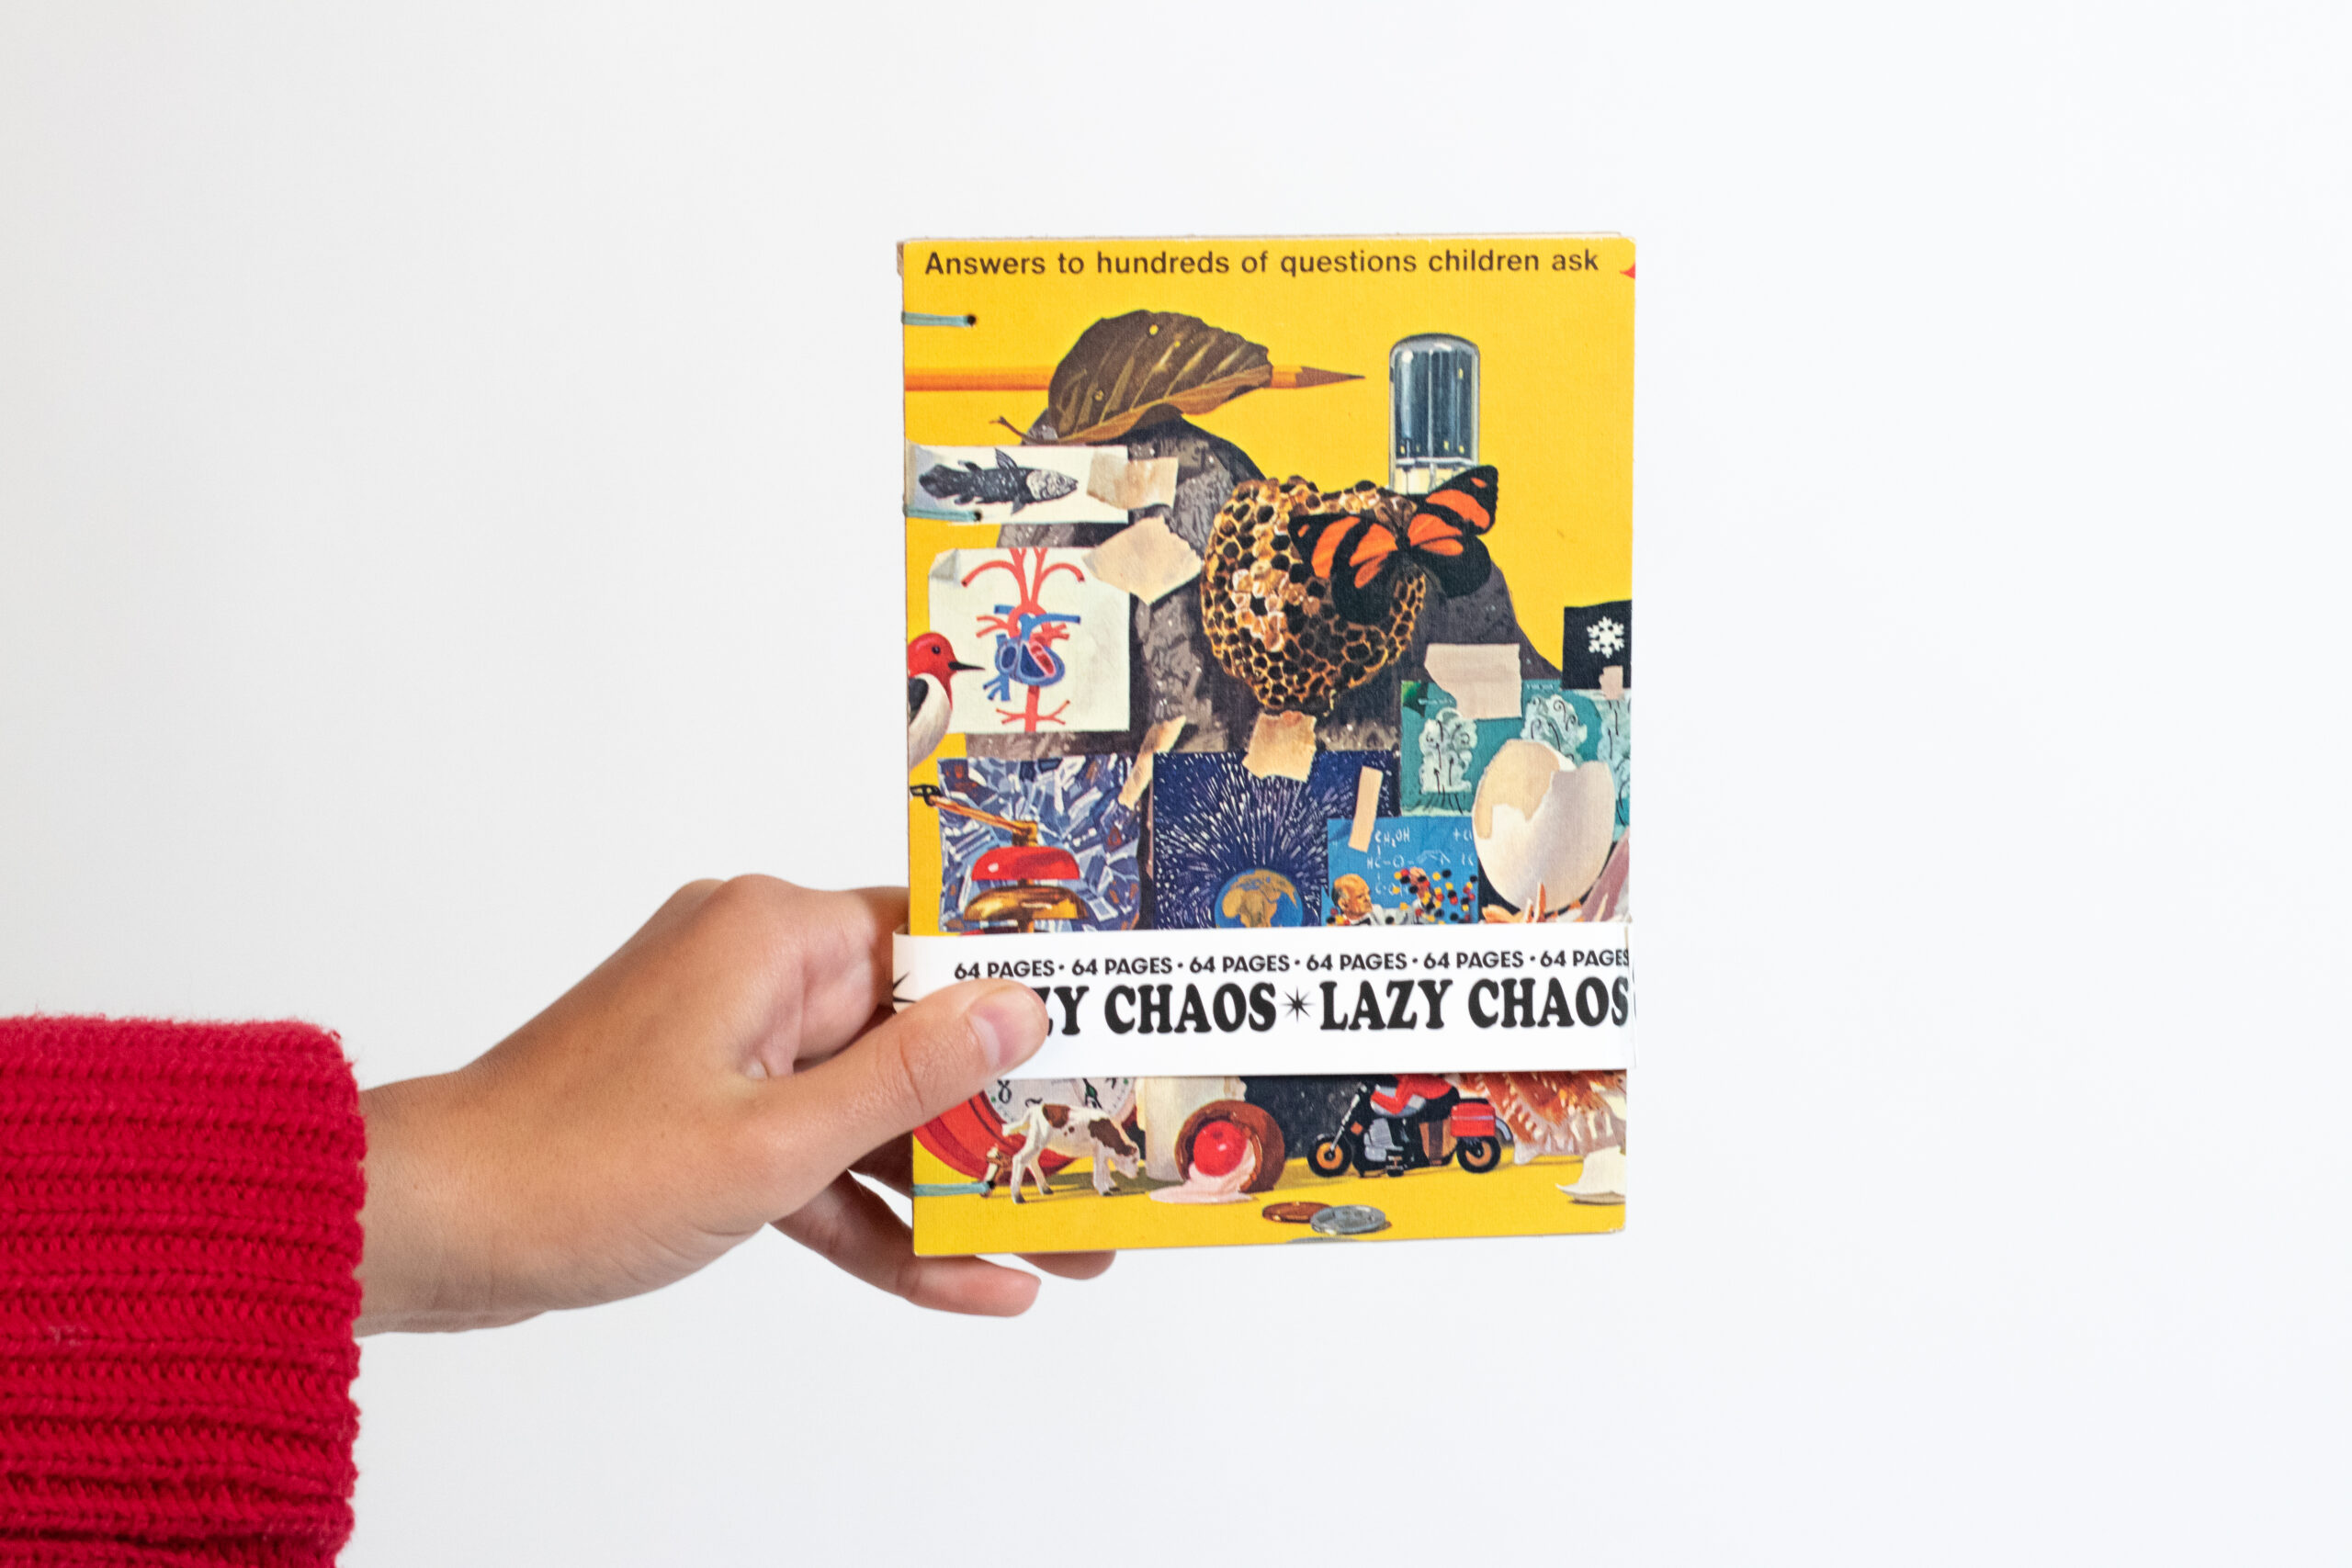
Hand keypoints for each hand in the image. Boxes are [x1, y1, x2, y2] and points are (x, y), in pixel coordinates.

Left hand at [353, 877, 1110, 1331]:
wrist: (430, 1231)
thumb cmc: (573, 1169)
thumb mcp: (774, 1139)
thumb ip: (907, 1078)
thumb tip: (1018, 1009)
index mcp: (772, 935)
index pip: (939, 940)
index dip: (1031, 989)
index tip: (1114, 1027)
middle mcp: (760, 970)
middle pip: (921, 1035)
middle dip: (1010, 1119)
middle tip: (1104, 1173)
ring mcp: (736, 1046)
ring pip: (878, 1108)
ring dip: (957, 1184)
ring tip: (1066, 1246)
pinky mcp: (717, 1114)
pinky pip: (823, 1155)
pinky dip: (877, 1213)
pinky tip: (966, 1281)